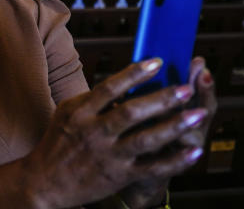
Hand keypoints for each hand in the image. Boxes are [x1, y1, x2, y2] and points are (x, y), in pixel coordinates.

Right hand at [20, 59, 207, 208]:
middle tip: (186, 87)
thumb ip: (91, 100)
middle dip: (162, 99)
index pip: (109, 87)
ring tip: (198, 114)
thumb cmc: (57, 144)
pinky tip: (193, 152)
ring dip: (175, 126)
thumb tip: (122, 83)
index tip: (157, 62)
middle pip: (132, 112)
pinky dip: (175, 160)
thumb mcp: (66, 114)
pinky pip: (151, 168)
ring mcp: (108, 155)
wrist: (44, 182)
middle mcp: (94, 133)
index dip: (134, 73)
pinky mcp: (118, 176)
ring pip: (146, 139)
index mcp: (80, 113)